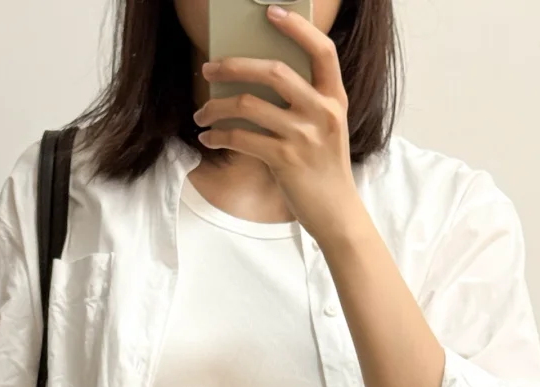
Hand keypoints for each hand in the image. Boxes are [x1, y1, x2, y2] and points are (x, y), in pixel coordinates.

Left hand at [194, 5, 364, 245]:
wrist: (338, 214)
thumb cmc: (324, 169)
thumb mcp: (325, 129)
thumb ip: (304, 103)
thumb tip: (256, 80)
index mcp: (335, 98)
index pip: (322, 50)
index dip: (297, 27)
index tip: (271, 12)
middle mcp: (322, 112)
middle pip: (274, 71)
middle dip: (234, 65)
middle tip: (209, 68)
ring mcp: (305, 137)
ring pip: (249, 105)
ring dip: (216, 107)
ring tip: (201, 114)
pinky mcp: (286, 161)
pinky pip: (243, 139)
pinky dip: (219, 136)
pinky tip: (208, 138)